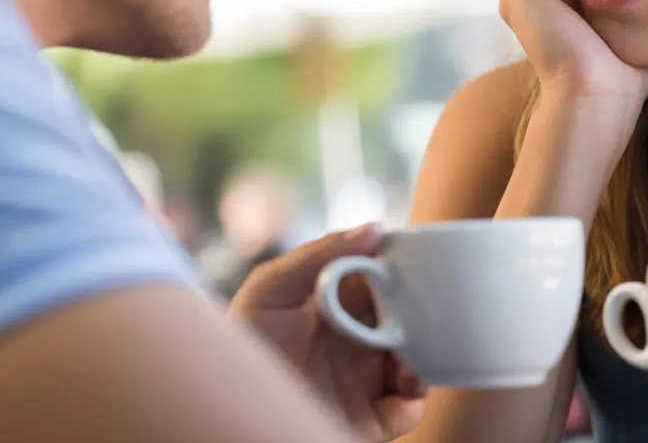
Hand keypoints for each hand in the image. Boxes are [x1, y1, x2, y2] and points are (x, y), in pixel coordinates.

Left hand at [229, 224, 424, 442]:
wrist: (221, 410)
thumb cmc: (240, 344)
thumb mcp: (270, 288)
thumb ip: (319, 254)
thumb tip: (375, 228)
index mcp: (338, 303)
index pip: (385, 280)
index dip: (406, 271)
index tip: (421, 266)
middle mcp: (357, 340)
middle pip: (409, 320)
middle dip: (425, 315)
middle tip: (421, 316)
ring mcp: (364, 380)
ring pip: (417, 362)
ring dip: (426, 358)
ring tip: (410, 362)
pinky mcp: (368, 419)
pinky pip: (408, 409)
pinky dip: (415, 399)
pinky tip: (402, 390)